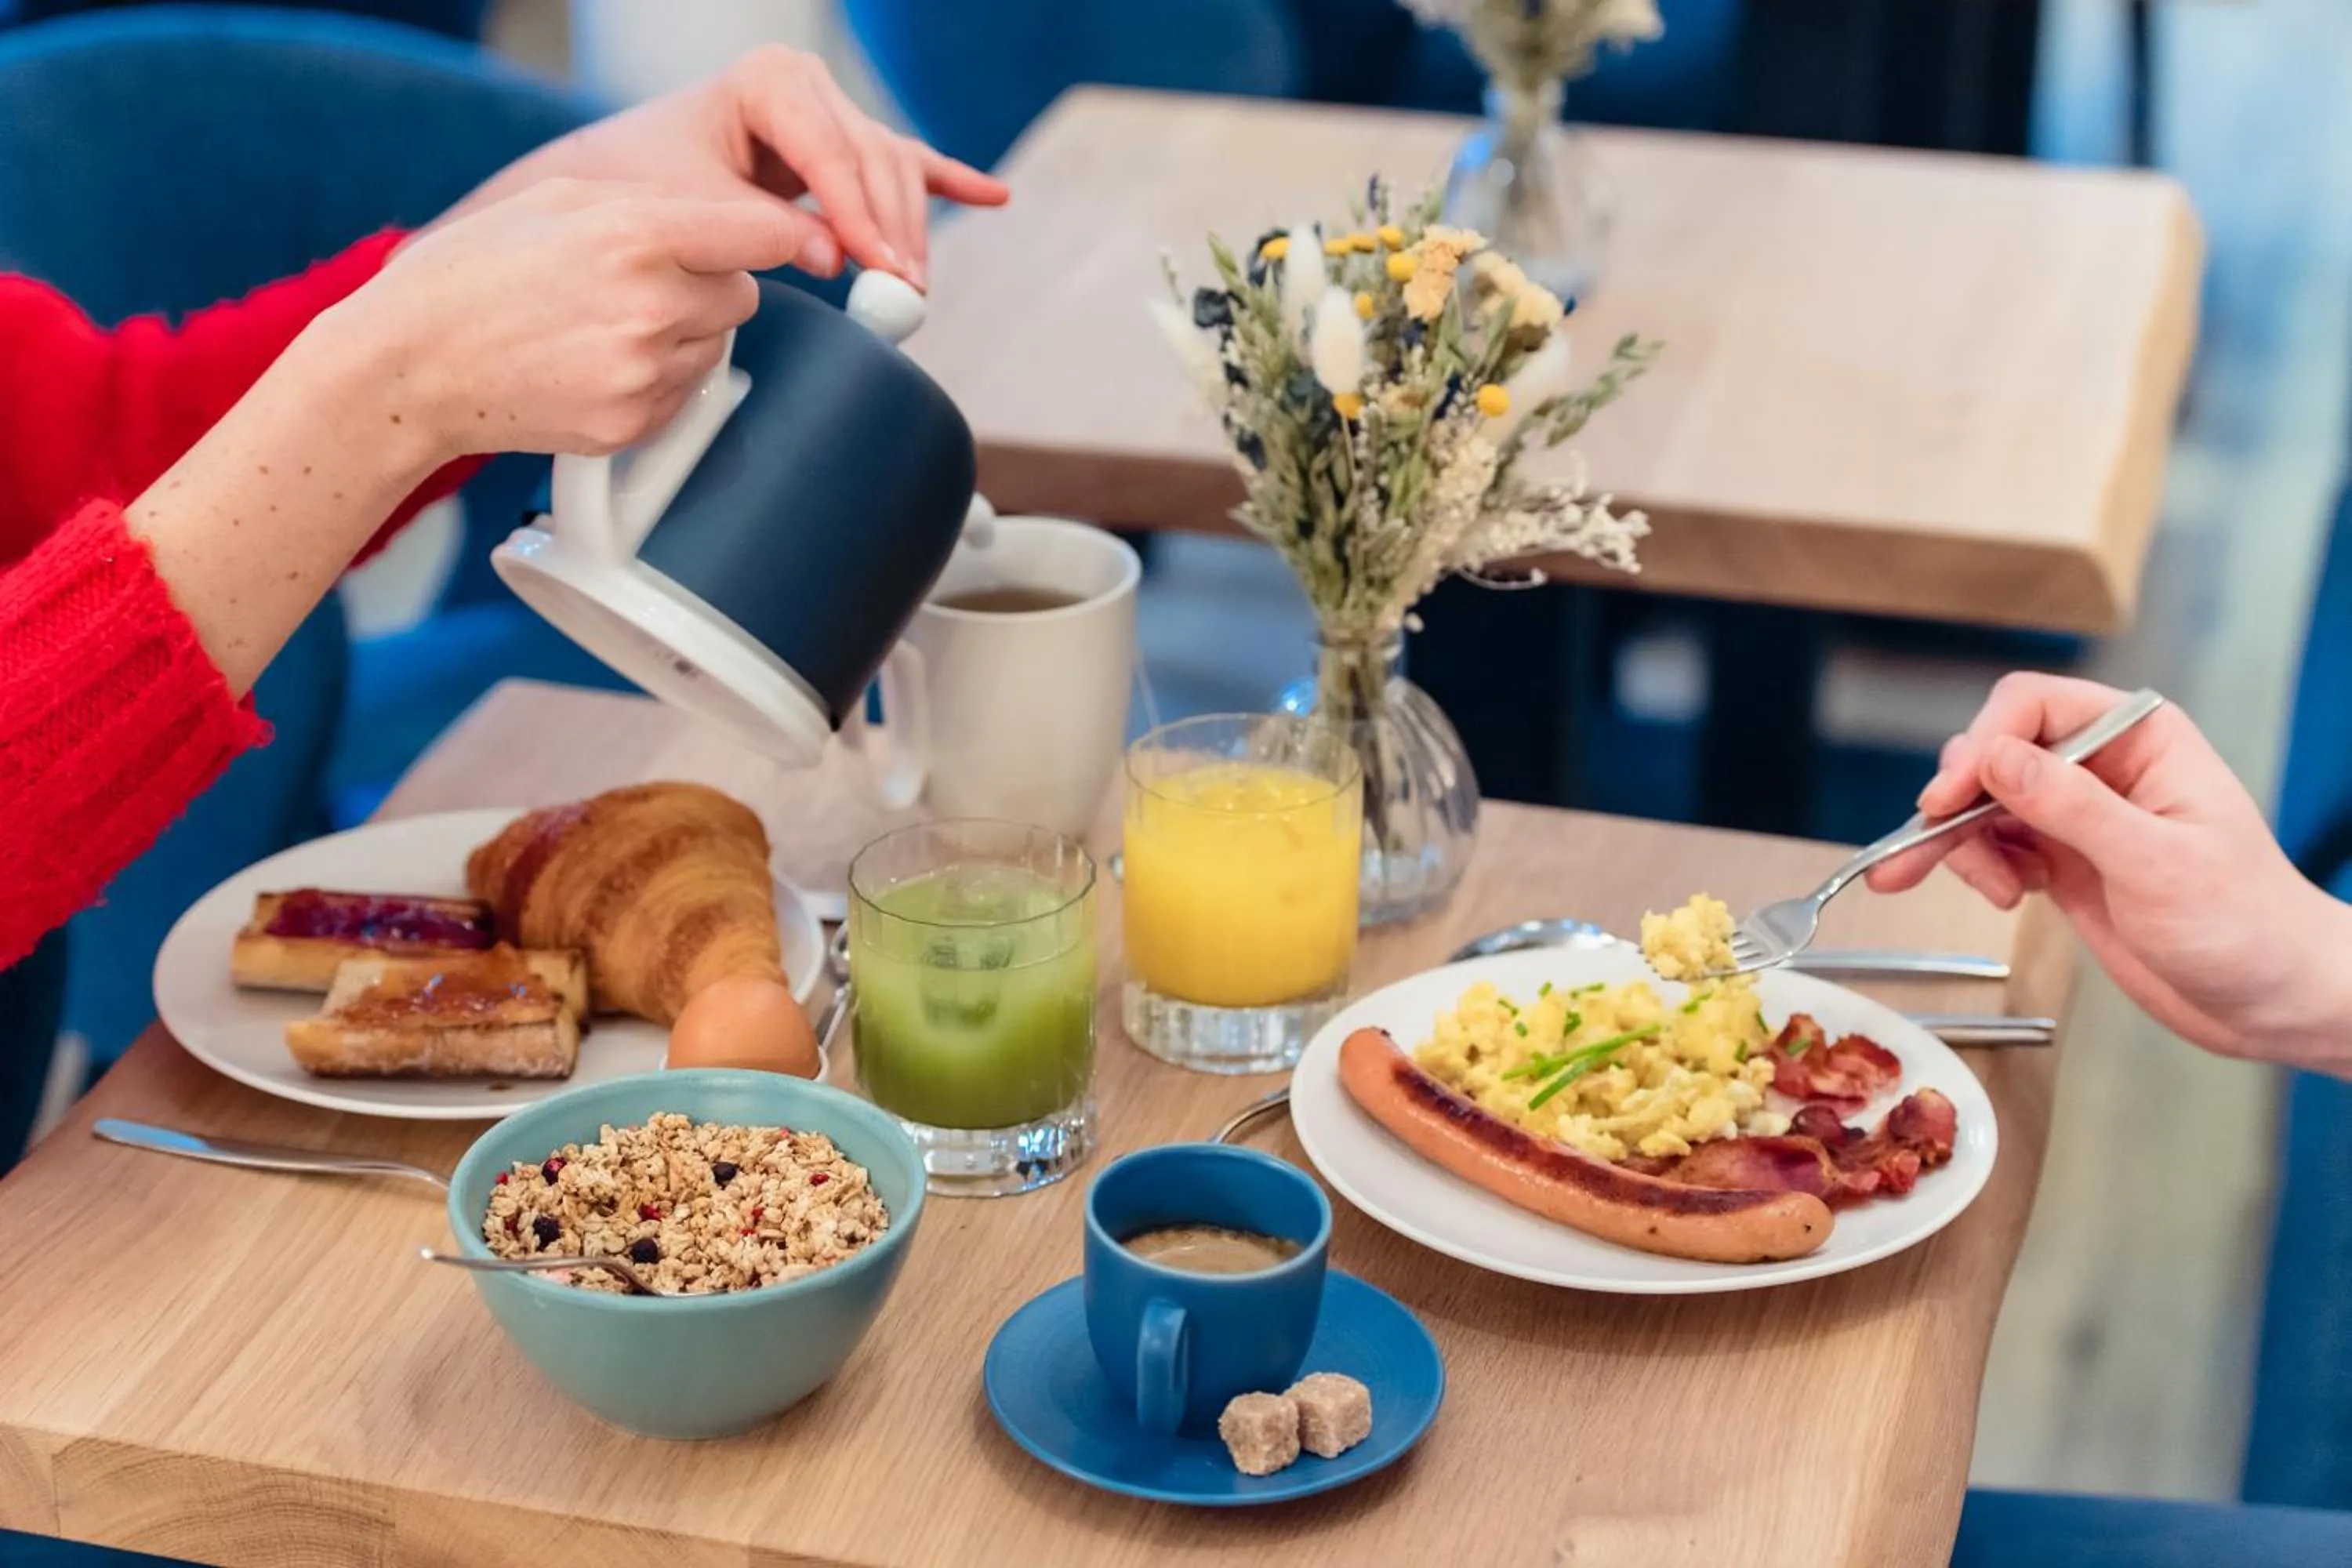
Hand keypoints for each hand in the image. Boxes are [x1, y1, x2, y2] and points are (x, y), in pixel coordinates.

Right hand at [322, 179, 799, 459]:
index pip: (765, 233)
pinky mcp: (634, 425)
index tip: (794, 244)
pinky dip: (656, 380)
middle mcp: (651, 305)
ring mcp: (645, 372)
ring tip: (603, 326)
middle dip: (710, 287)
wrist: (410, 365)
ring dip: (681, 335)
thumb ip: (655, 204)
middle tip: (643, 285)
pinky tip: (593, 364)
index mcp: (637, 234)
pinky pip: (683, 395)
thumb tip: (733, 219)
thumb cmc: (475, 273)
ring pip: (715, 347)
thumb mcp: (559, 200)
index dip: (782, 237)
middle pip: (744, 296)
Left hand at [482, 46, 1007, 288]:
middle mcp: (806, 87)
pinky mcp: (843, 146)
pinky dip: (947, 183)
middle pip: (875, 161)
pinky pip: (907, 164)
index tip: (880, 270)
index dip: (861, 217)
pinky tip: (994, 196)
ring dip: (911, 231)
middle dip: (893, 232)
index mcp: (767, 82)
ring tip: (914, 287)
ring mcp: (830, 112)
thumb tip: (834, 258)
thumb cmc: (643, 185)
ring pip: (894, 171)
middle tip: (903, 294)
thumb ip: (764, 230)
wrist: (619, 179)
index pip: (832, 153)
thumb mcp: (693, 207)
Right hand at [1865, 672, 2351, 1068]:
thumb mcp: (2156, 863)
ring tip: (1980, 890)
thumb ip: (2072, 806)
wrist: (2270, 1000)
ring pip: (1984, 803)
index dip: (1984, 745)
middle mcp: (2104, 768)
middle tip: (1921, 846)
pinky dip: (1977, 869)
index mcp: (2141, 740)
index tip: (1950, 797)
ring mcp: (2079, 817)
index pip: (2034, 707)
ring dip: (1958, 842)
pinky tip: (2002, 897)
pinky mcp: (2063, 863)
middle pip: (1996, 753)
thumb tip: (1995, 758)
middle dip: (1956, 799)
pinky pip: (1994, 847)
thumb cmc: (2246, 925)